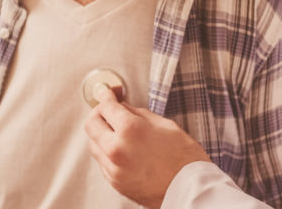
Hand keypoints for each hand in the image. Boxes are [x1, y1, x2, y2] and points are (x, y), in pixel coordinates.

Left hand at [84, 86, 210, 208]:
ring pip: (93, 144)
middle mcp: (116, 149)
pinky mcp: (115, 182)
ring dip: (101, 133)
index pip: (106, 106)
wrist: (190, 189)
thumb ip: (138, 114)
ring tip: (117, 130)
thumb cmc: (184, 157)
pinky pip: (102, 161)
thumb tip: (123, 107)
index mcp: (130, 130)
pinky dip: (107, 151)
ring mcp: (114, 168)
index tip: (107, 92)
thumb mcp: (165, 125)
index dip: (106, 95)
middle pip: (91, 124)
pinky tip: (122, 148)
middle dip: (99, 112)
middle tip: (109, 109)